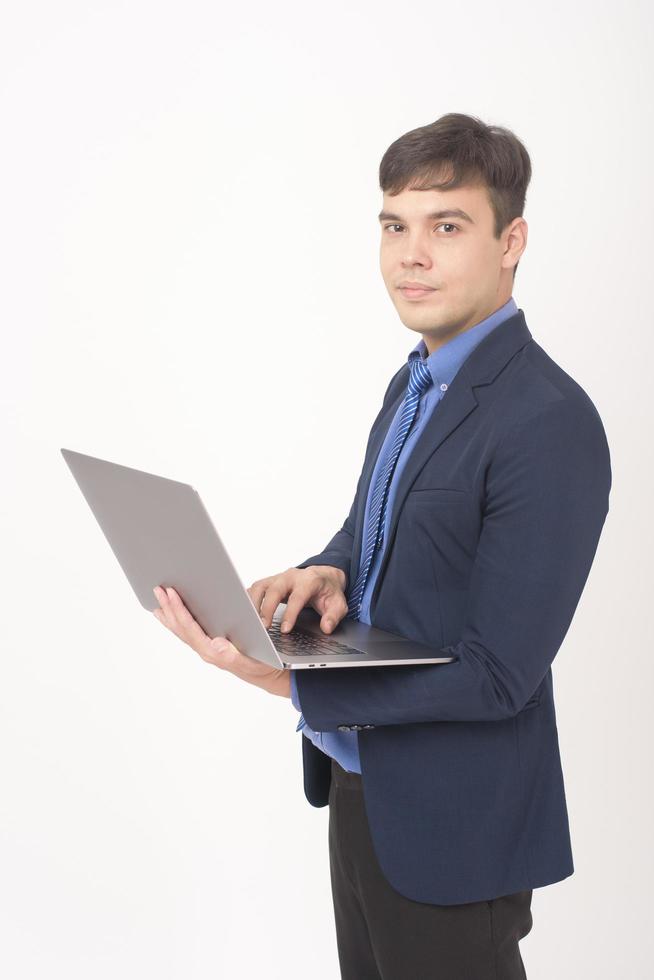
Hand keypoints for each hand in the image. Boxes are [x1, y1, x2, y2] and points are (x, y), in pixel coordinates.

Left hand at [152, 585, 289, 697]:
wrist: (266, 674)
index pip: (190, 627)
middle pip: (181, 627)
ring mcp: (204, 648)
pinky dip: (176, 622)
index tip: (171, 593)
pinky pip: (187, 632)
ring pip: (181, 630)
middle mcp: (205, 650)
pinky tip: (170, 615)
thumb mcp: (252, 659)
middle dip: (169, 607)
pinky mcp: (207, 645)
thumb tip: (216, 643)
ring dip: (169, 613)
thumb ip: (233, 654)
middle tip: (158, 589)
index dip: (179, 609)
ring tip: (158, 599)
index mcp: (212, 652)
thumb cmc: (261, 665)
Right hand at [247, 565, 348, 634]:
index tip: (285, 629)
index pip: (297, 597)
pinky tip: (246, 614)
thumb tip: (326, 627)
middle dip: (267, 609)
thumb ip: (333, 616)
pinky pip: (255, 588)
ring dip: (254, 604)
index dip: (290, 613)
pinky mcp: (270, 582)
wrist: (323, 577)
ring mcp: (278, 578)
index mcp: (309, 580)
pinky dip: (248, 600)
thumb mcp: (339, 604)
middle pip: (275, 589)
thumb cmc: (328, 591)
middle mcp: (291, 576)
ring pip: (261, 586)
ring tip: (251, 622)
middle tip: (263, 627)